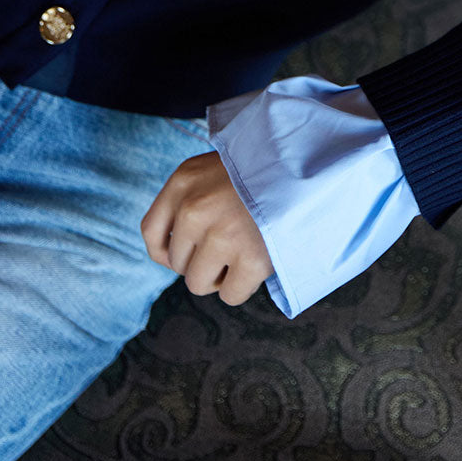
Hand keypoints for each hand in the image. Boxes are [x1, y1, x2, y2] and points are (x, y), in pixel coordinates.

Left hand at [141, 151, 273, 305]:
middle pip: (177, 263)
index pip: (152, 232)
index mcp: (184, 181)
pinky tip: (257, 264)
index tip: (186, 254)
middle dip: (202, 261)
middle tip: (231, 243)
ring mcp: (221, 236)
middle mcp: (194, 209)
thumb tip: (172, 251)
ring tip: (244, 253)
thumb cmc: (264, 169)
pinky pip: (230, 295)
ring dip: (220, 276)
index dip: (166, 252)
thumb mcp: (217, 167)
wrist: (309, 165)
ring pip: (198, 283)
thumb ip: (193, 197)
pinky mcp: (251, 260)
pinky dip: (243, 286)